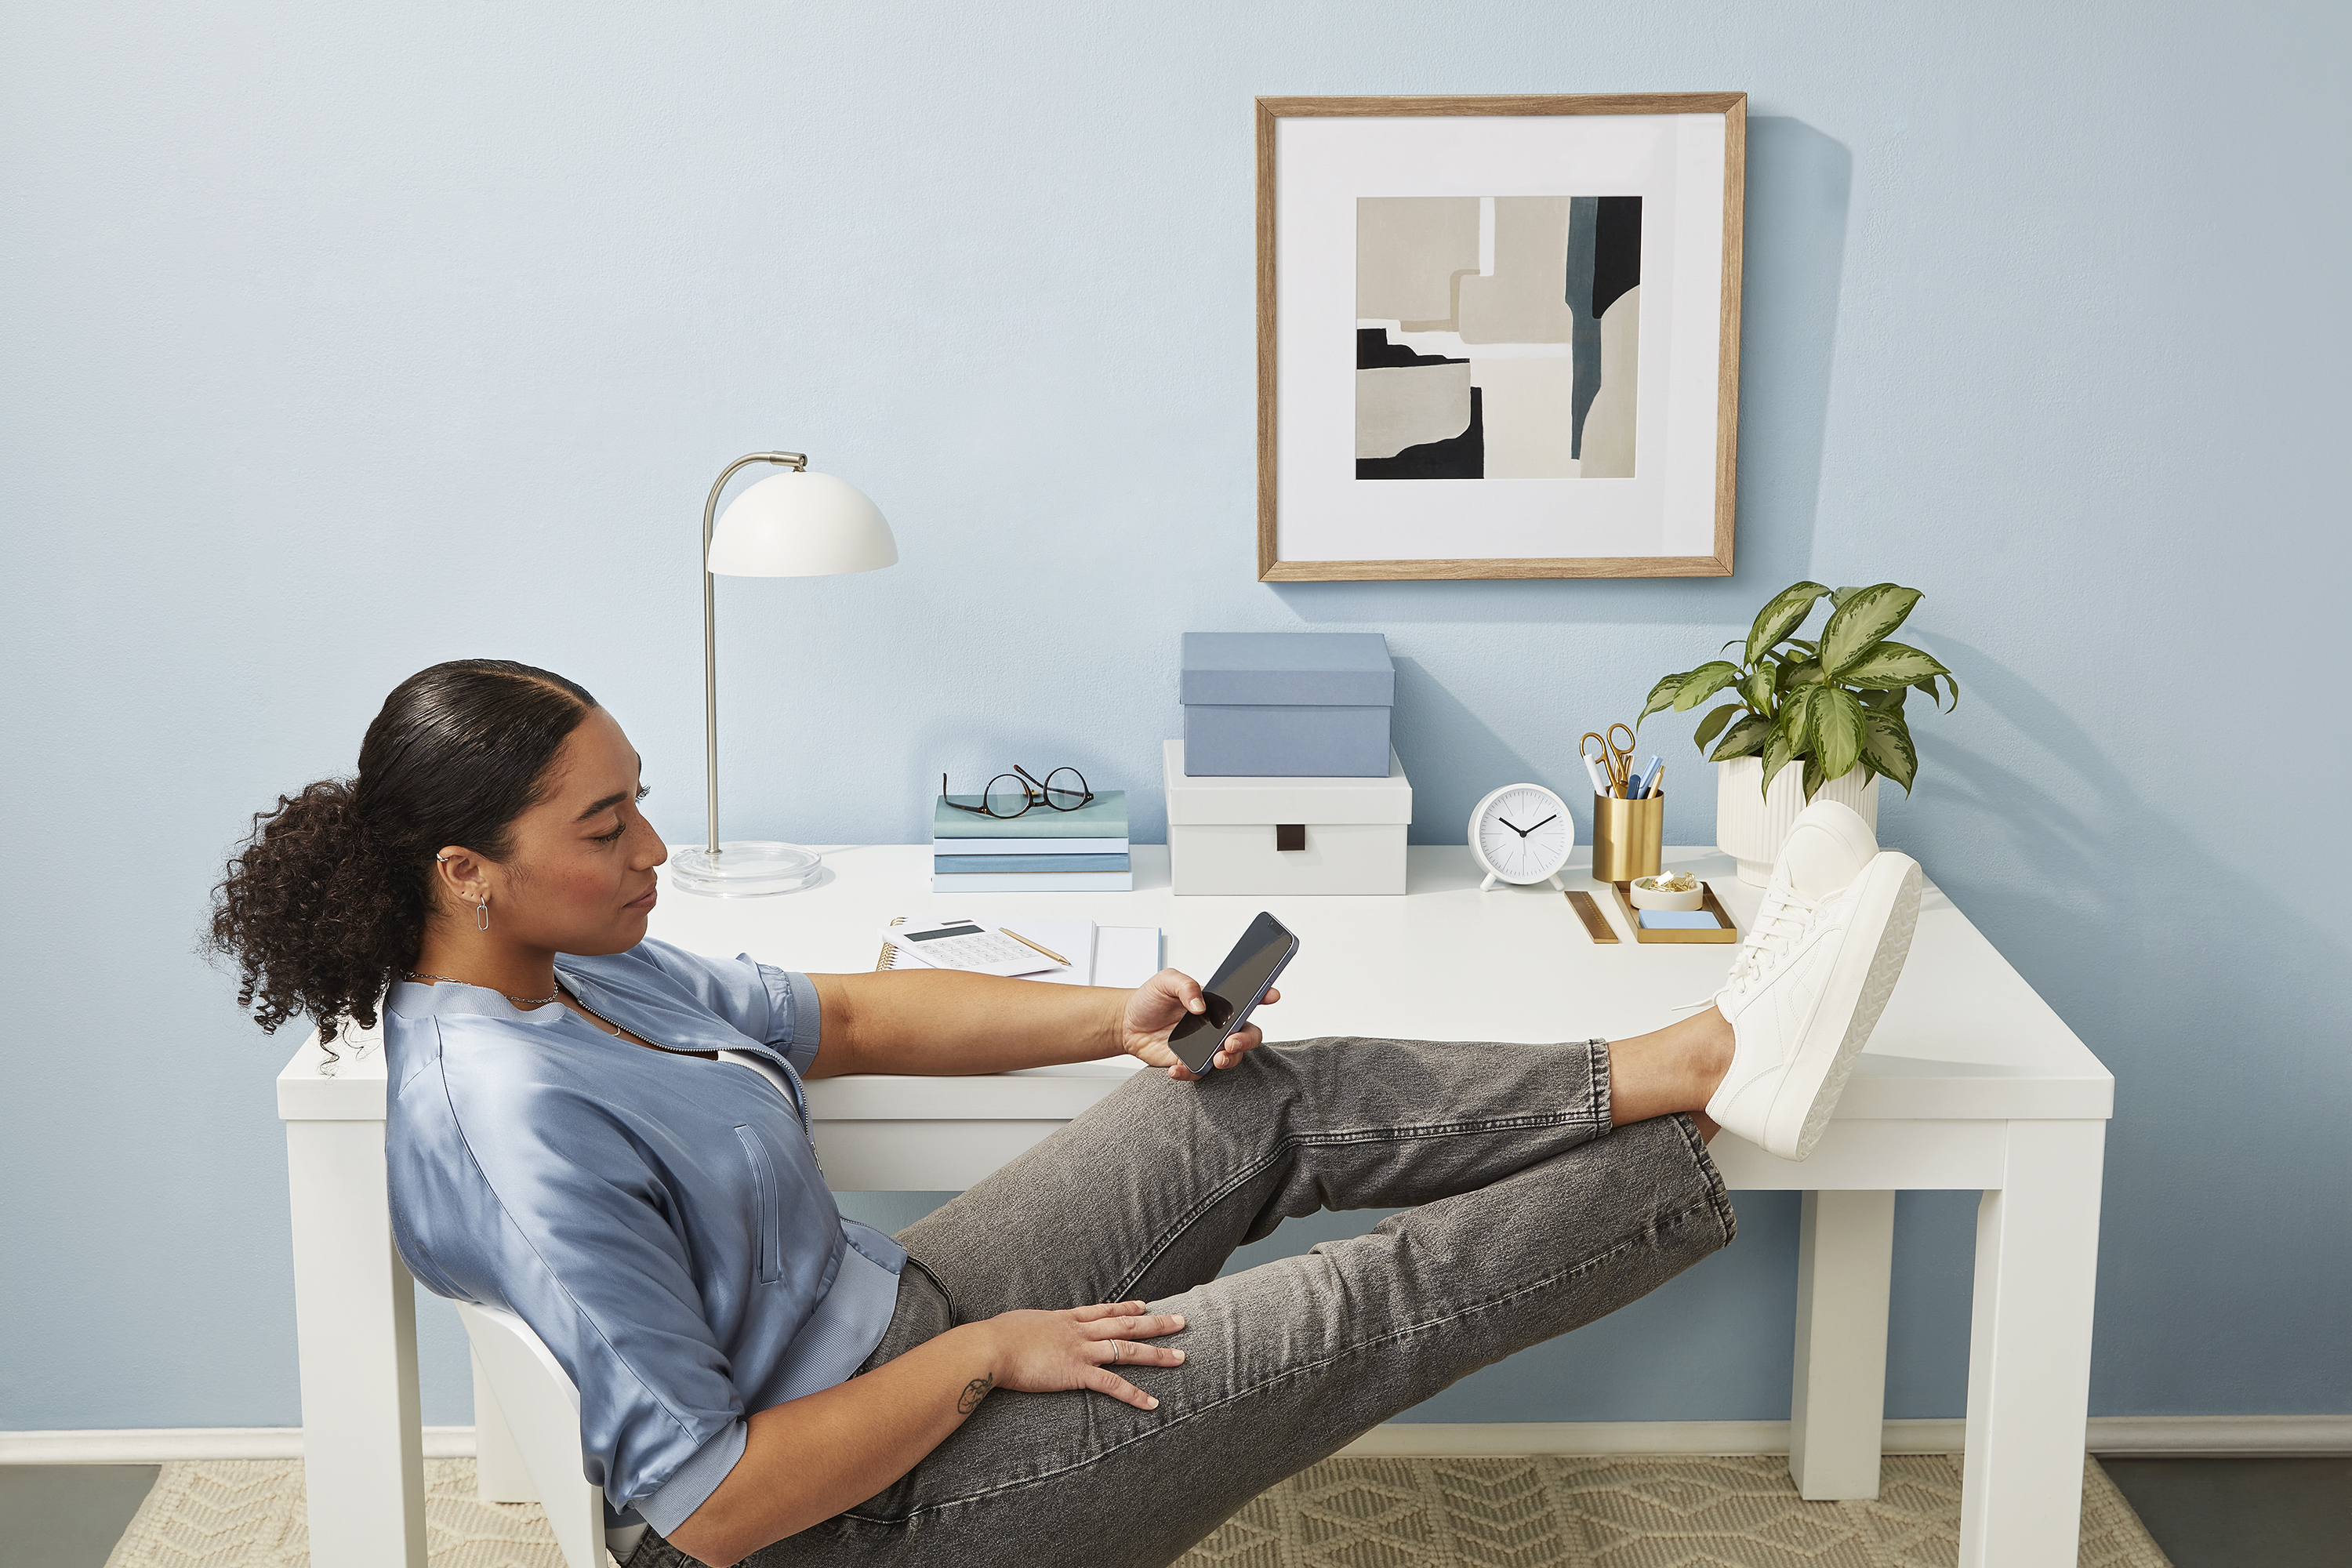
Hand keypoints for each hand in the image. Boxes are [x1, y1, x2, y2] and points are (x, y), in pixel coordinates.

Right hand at [974, 1301, 1187, 1410]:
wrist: (989, 1347)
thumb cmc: (994, 1338)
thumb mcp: (1018, 1325)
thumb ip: (1030, 1328)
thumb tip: (1024, 1331)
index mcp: (1064, 1318)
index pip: (1103, 1310)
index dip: (1127, 1308)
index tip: (1145, 1305)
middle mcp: (1078, 1331)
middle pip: (1125, 1324)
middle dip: (1156, 1324)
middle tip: (1182, 1322)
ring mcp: (1080, 1350)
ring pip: (1128, 1349)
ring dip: (1157, 1354)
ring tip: (1182, 1357)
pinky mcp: (1076, 1372)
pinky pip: (1112, 1384)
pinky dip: (1134, 1394)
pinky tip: (1153, 1402)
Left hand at [1117, 968, 1281, 1079]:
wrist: (1126, 1023)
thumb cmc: (1150, 999)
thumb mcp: (1165, 981)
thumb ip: (1185, 985)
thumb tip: (1199, 1005)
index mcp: (1216, 1002)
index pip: (1246, 999)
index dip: (1263, 995)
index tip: (1271, 994)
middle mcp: (1217, 1025)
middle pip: (1247, 1034)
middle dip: (1246, 1040)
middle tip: (1231, 1042)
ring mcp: (1206, 1045)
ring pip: (1231, 1057)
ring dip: (1228, 1059)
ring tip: (1215, 1058)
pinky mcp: (1191, 1062)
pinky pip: (1200, 1072)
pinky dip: (1191, 1072)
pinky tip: (1177, 1067)